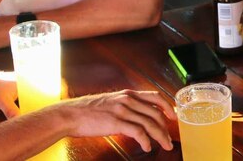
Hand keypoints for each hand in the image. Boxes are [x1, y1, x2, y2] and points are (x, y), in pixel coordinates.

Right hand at [53, 90, 174, 151]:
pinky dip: (146, 141)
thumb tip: (136, 116)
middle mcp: (128, 100)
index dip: (167, 107)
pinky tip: (146, 147)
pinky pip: (138, 132)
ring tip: (164, 145)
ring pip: (150, 123)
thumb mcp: (110, 102)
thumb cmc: (87, 111)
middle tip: (169, 138)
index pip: (155, 97)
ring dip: (160, 136)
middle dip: (166, 127)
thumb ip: (124, 106)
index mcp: (127, 94)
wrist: (70, 115)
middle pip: (156, 113)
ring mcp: (123, 111)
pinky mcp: (116, 122)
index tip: (173, 117)